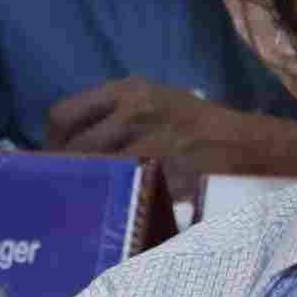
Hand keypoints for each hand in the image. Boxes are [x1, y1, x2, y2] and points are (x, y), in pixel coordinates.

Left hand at [44, 81, 296, 184]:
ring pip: (95, 170)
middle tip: (60, 187)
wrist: (245, 144)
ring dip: (84, 186)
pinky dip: (112, 199)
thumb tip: (69, 140)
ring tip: (81, 198)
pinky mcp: (165, 173)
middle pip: (74, 146)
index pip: (64, 114)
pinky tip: (110, 206)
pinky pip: (123, 189)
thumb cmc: (196, 124)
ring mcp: (151, 143)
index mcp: (130, 90)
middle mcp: (135, 112)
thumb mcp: (156, 99)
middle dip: (62, 170)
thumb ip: (114, 112)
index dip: (52, 141)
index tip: (53, 157)